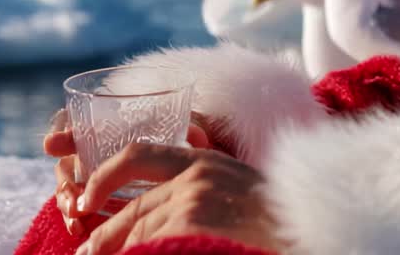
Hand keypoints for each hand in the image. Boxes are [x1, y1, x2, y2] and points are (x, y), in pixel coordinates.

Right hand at [43, 108, 215, 236]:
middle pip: (67, 163)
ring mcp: (92, 183)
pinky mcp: (95, 206)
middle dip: (63, 178)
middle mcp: (94, 156)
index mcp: (109, 133)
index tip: (52, 145)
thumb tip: (197, 135)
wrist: (183, 177)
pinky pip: (78, 211)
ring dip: (66, 201)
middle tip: (69, 191)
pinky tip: (79, 228)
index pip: (81, 129)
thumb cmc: (177, 146)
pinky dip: (75, 220)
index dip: (64, 134)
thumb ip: (188, 132)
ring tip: (75, 213)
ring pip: (68, 189)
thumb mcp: (183, 137)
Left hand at [70, 143, 283, 254]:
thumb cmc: (283, 220)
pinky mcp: (188, 229)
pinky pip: (148, 247)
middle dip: (104, 236)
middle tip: (87, 253)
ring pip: (136, 235)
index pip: (138, 154)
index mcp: (206, 160)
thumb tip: (165, 206)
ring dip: (119, 254)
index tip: (86, 198)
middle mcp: (195, 177)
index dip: (104, 177)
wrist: (312, 232)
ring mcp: (192, 205)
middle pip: (132, 209)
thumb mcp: (241, 188)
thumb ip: (204, 186)